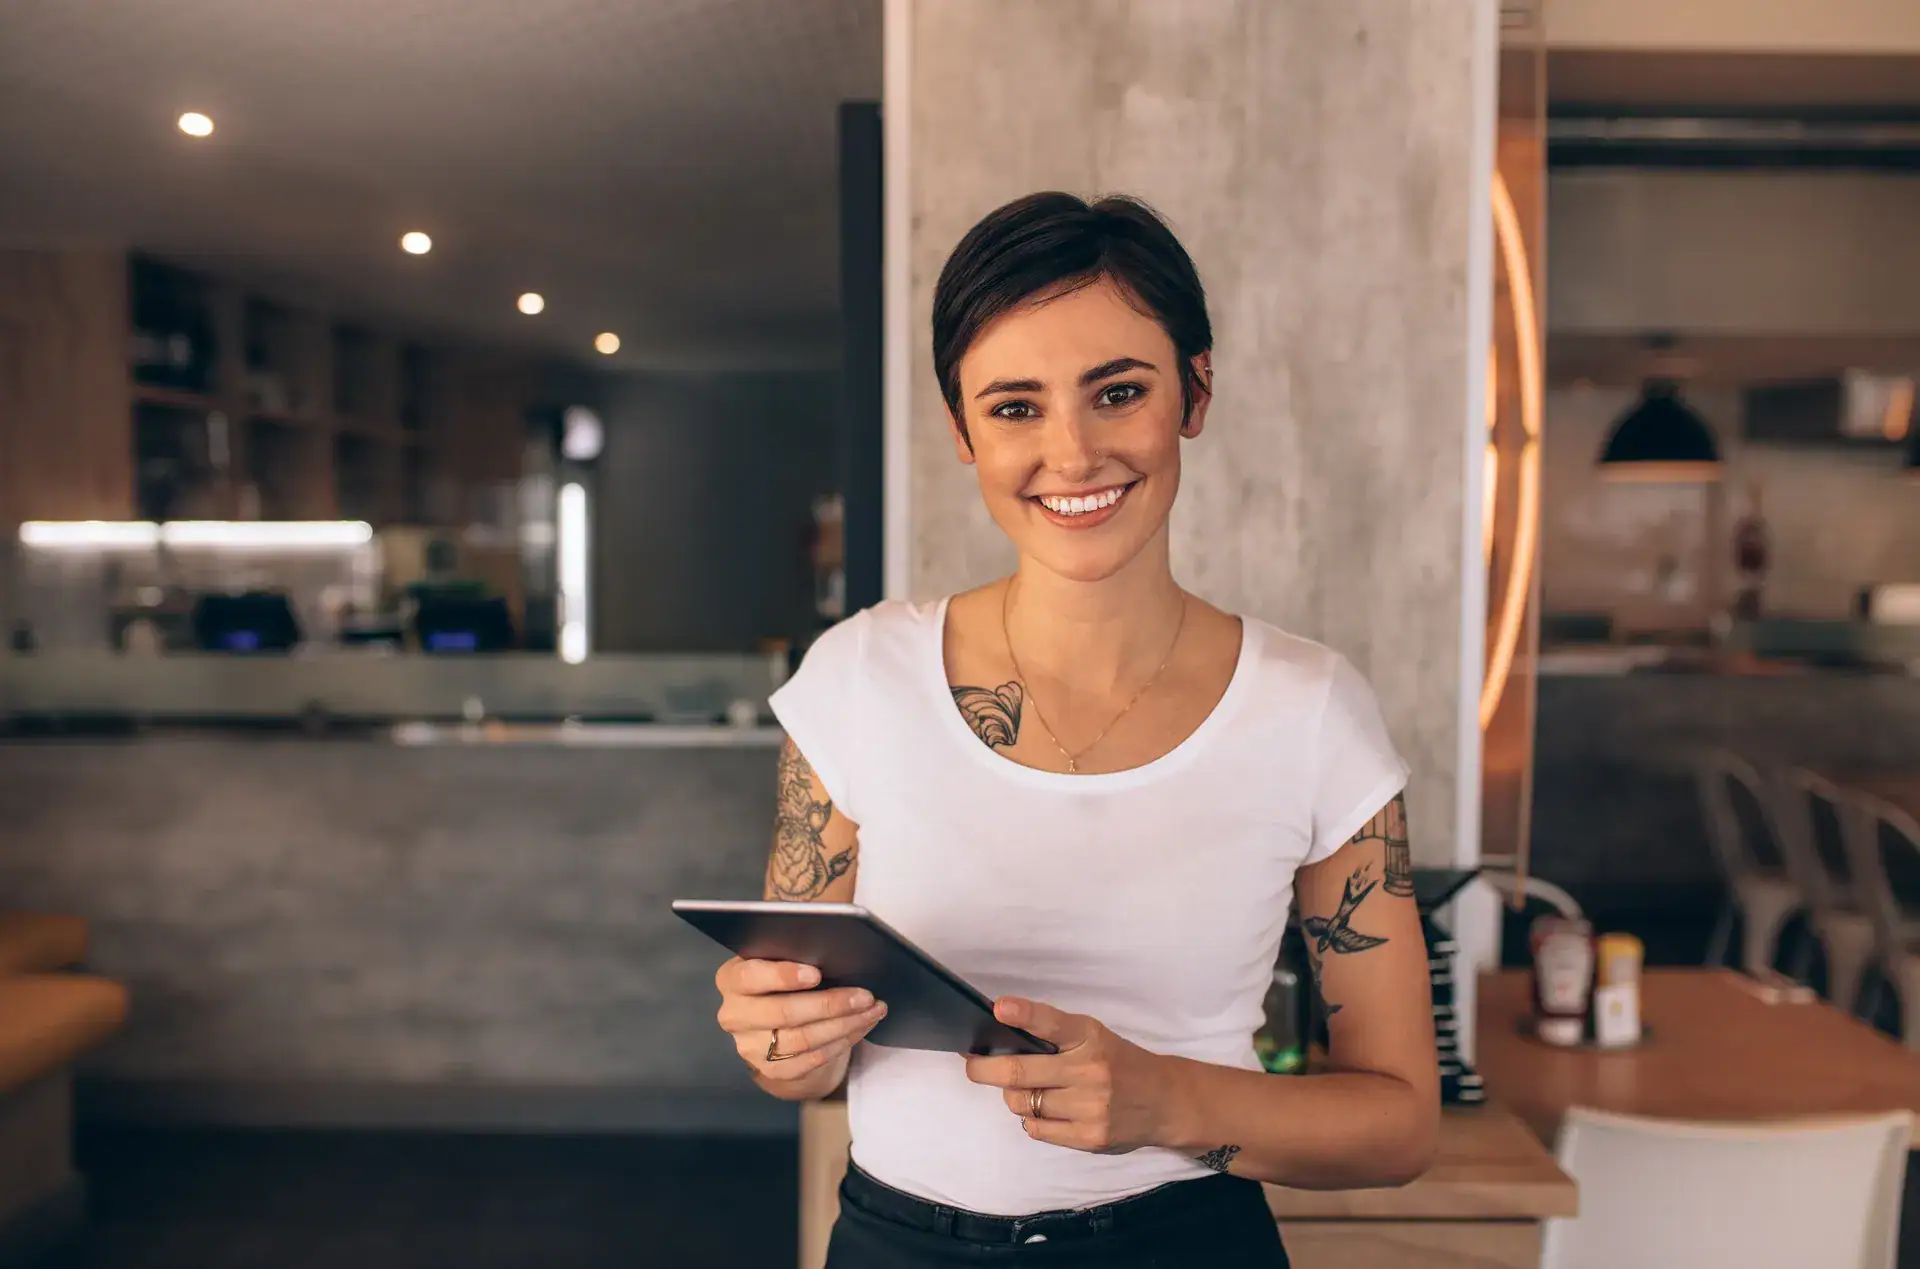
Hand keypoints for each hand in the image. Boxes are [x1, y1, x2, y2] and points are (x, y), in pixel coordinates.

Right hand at [714, 957, 887, 1080]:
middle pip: (783, 1012)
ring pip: (803, 1039)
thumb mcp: (782, 958)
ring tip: (873, 1010)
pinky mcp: (772, 1070)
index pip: (750, 977)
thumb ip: (796, 948)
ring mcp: (751, 1047)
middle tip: (865, 995)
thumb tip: (835, 936)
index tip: (816, 973)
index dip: (783, 976)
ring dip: (845, 1025)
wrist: (777, 1025)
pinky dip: (843, 1042)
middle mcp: (735, 1015)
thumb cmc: (785, 979)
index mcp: (733, 979)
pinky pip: (812, 1059)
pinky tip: (862, 1027)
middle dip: (830, 1004)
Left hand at [963, 997, 1176, 1153]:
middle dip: (985, 1069)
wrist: (1165, 1101)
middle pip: (1020, 1072)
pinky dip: (1033, 1118)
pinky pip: (1037, 1129)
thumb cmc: (1119, 1063)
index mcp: (1091, 1037)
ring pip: (1024, 1103)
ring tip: (1025, 1089)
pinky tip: (1046, 1110)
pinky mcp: (1089, 1137)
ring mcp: (1090, 1106)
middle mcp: (1090, 1071)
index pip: (1052, 1023)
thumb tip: (1002, 1043)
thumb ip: (1055, 1038)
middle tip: (972, 1064)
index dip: (1023, 1014)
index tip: (998, 1008)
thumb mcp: (1095, 1037)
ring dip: (1014, 1096)